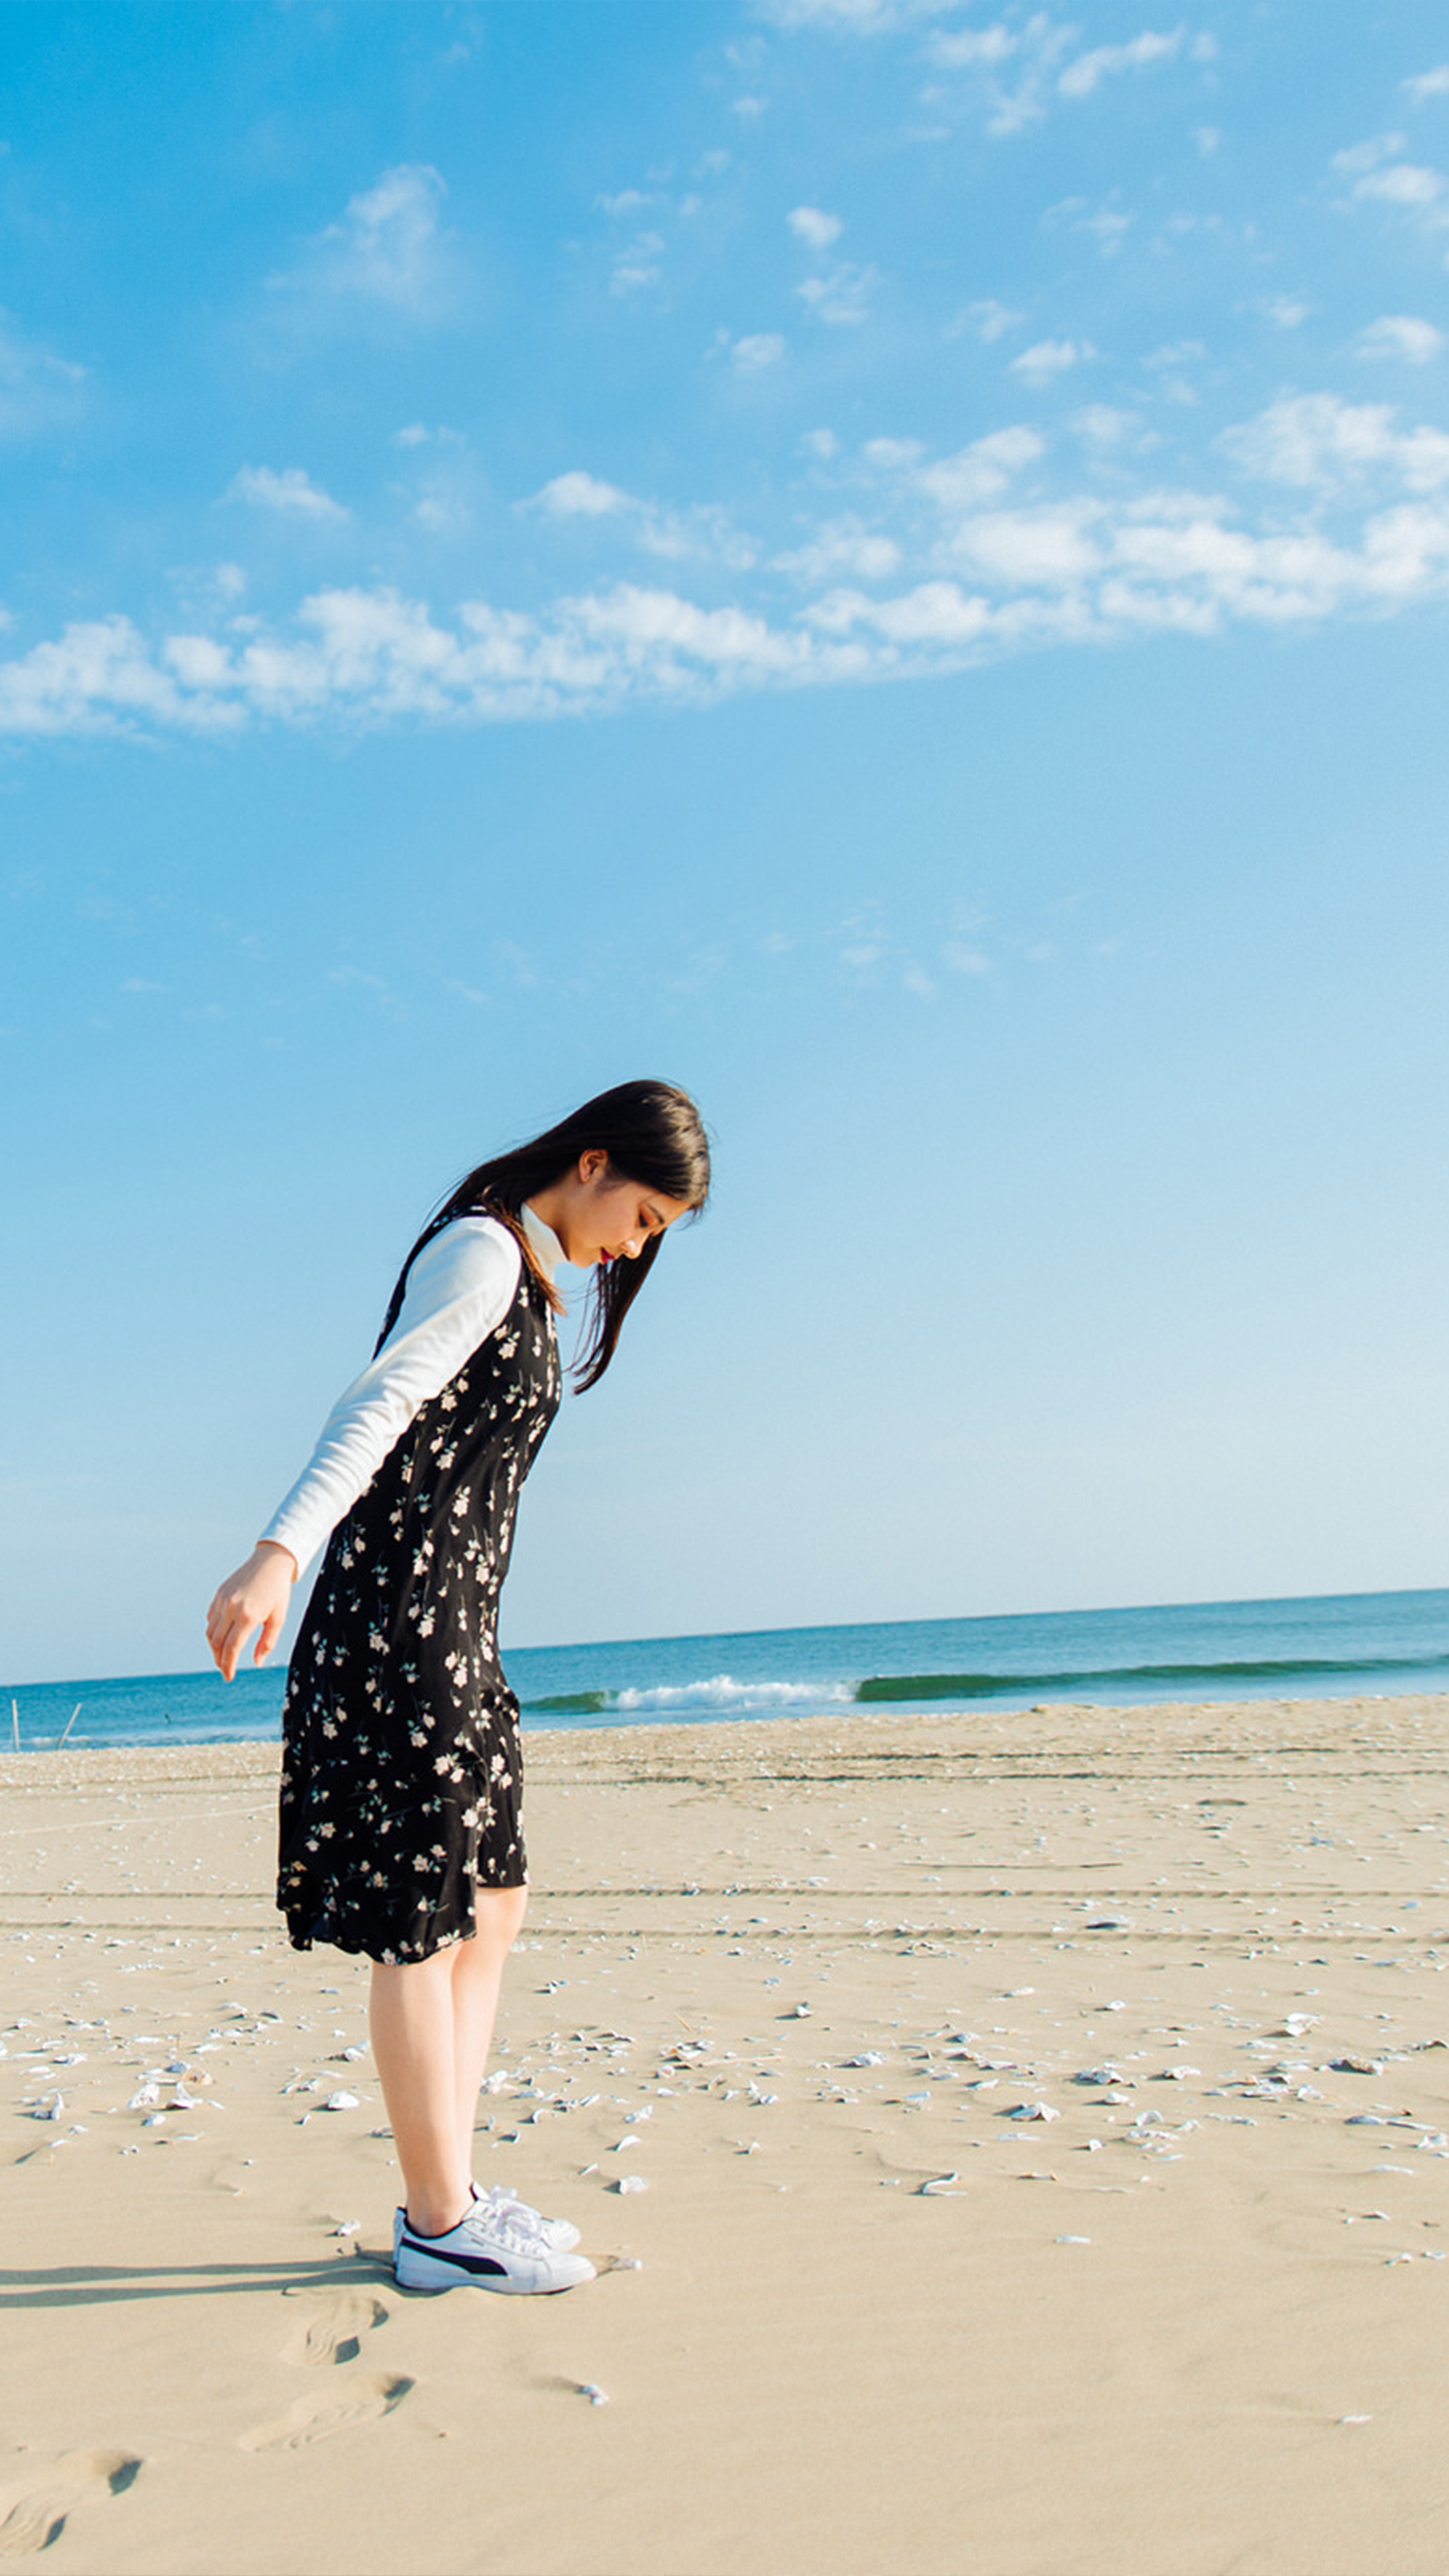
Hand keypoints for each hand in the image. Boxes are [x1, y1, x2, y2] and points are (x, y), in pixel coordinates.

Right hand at [206, 1541, 296, 1680]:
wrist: (271, 1562)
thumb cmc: (278, 1591)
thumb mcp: (278, 1618)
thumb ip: (267, 1642)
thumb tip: (257, 1663)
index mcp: (248, 1615)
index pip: (231, 1648)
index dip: (228, 1666)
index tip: (228, 1677)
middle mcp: (231, 1607)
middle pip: (217, 1643)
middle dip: (219, 1660)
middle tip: (225, 1669)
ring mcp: (223, 1599)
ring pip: (210, 1631)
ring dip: (214, 1647)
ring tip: (222, 1656)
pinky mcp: (219, 1593)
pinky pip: (211, 1618)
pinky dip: (212, 1631)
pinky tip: (221, 1637)